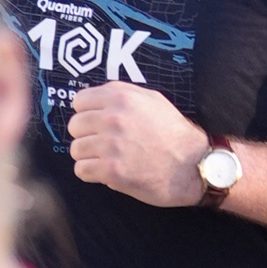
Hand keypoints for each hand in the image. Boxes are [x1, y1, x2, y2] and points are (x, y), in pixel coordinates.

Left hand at [66, 82, 207, 205]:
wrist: (192, 165)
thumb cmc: (174, 133)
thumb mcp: (153, 100)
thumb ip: (122, 94)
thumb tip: (96, 96)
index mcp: (121, 98)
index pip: (79, 101)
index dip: (87, 113)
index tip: (96, 124)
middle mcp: (113, 119)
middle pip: (75, 126)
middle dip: (86, 135)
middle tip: (102, 143)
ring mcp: (110, 145)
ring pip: (76, 150)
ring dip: (88, 156)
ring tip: (107, 158)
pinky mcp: (111, 171)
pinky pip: (82, 170)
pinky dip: (92, 173)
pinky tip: (107, 172)